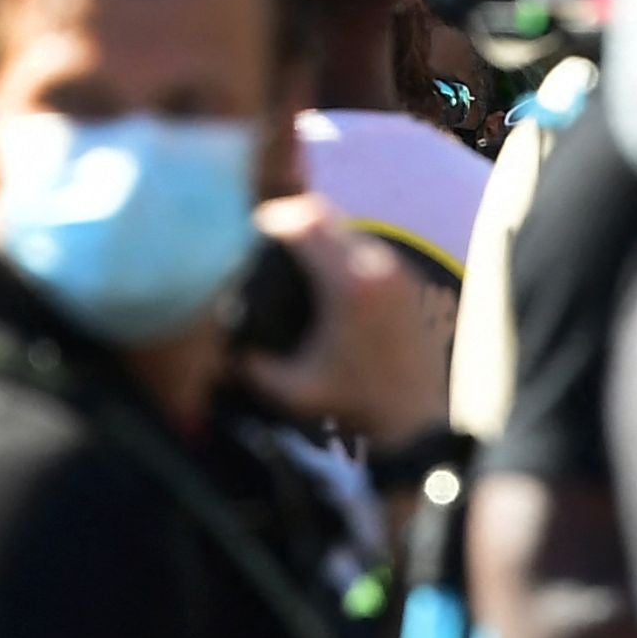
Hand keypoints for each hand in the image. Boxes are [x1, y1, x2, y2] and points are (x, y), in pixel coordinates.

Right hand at [237, 193, 451, 444]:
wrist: (415, 423)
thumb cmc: (354, 407)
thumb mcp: (293, 391)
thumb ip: (252, 367)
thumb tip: (220, 347)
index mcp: (347, 285)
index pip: (304, 224)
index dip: (273, 220)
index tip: (252, 230)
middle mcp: (376, 267)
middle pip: (326, 214)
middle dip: (293, 217)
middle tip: (268, 234)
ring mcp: (398, 271)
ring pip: (348, 228)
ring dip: (318, 232)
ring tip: (294, 252)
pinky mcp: (409, 281)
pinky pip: (368, 247)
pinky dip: (342, 249)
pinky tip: (325, 274)